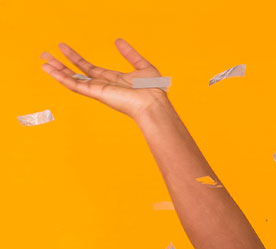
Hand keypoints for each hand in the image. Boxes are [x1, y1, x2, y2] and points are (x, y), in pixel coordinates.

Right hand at [40, 39, 167, 121]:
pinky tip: (50, 70)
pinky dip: (62, 78)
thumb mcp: (142, 66)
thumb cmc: (153, 90)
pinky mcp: (96, 93)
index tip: (63, 48)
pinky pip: (75, 85)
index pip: (89, 68)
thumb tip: (118, 40)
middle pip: (77, 74)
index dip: (75, 58)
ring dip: (57, 71)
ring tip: (43, 61)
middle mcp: (103, 86)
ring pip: (73, 80)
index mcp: (113, 80)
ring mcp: (99, 90)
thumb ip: (129, 54)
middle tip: (46, 55)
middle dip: (61, 64)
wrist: (154, 103)